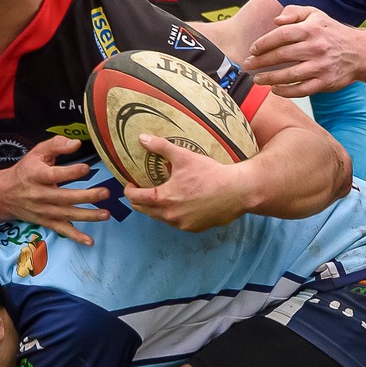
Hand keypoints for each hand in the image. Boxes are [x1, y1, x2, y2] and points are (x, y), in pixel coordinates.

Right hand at [0, 133, 109, 245]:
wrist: (4, 194)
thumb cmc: (26, 170)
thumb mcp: (37, 152)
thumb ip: (57, 145)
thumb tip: (77, 143)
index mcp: (37, 176)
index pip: (55, 175)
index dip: (71, 172)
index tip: (87, 168)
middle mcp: (40, 195)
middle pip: (65, 197)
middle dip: (87, 196)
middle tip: (106, 192)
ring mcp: (43, 210)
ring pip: (67, 215)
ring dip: (88, 216)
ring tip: (106, 214)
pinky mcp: (46, 221)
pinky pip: (61, 230)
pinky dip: (75, 237)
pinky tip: (90, 241)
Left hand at [122, 135, 253, 230]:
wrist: (236, 191)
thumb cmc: (209, 174)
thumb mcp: (184, 156)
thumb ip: (161, 147)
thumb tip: (142, 138)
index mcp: (163, 199)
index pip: (135, 198)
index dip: (129, 190)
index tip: (131, 183)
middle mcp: (169, 216)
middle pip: (144, 211)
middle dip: (139, 200)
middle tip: (142, 189)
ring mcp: (182, 224)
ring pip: (160, 218)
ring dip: (156, 208)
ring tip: (160, 196)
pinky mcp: (194, 228)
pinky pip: (176, 223)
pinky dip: (173, 214)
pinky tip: (179, 204)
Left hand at [246, 4, 359, 95]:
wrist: (359, 52)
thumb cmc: (333, 33)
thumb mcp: (316, 14)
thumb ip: (294, 12)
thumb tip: (276, 21)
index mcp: (311, 29)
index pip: (281, 35)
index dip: (264, 43)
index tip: (253, 49)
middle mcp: (315, 47)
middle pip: (282, 55)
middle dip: (261, 61)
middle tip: (248, 65)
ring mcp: (320, 66)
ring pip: (289, 74)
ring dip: (270, 78)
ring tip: (257, 79)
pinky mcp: (324, 82)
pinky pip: (301, 89)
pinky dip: (286, 92)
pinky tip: (274, 90)